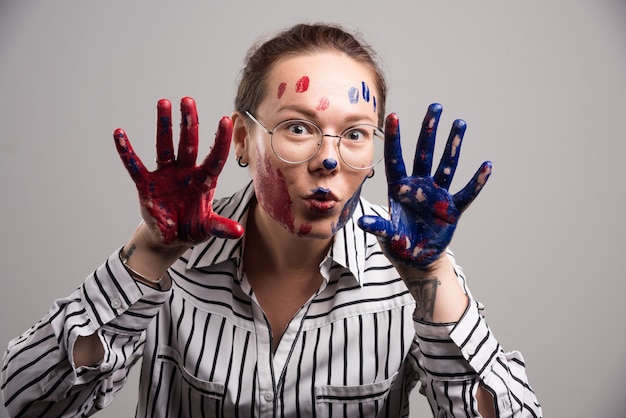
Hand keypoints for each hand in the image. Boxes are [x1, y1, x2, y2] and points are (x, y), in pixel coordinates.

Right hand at [114, 97, 243, 245]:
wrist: (169, 238)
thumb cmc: (191, 228)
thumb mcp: (206, 228)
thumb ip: (220, 227)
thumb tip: (239, 231)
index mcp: (204, 181)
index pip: (215, 158)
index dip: (220, 140)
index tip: (226, 119)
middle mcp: (186, 173)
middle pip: (189, 143)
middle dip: (189, 122)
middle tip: (187, 100)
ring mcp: (166, 176)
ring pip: (164, 146)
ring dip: (164, 126)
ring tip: (163, 102)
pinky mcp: (146, 184)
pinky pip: (135, 166)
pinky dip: (127, 152)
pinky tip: (119, 134)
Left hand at [358, 103, 490, 268]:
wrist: (417, 259)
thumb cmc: (399, 244)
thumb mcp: (387, 235)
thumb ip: (378, 226)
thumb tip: (362, 222)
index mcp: (399, 188)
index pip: (396, 158)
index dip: (394, 138)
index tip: (392, 115)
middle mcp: (418, 186)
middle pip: (424, 153)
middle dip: (429, 131)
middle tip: (435, 107)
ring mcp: (436, 195)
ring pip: (446, 165)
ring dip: (453, 146)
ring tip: (459, 123)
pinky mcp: (452, 209)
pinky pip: (466, 193)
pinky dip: (477, 182)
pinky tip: (487, 166)